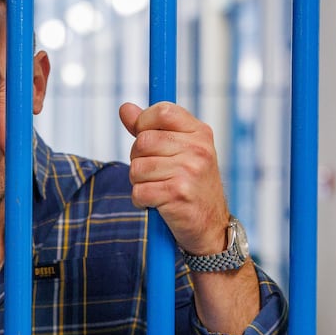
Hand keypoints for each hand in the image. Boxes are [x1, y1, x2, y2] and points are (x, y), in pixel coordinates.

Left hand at [118, 101, 229, 254]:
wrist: (210, 226)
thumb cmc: (190, 185)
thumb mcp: (178, 151)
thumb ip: (150, 129)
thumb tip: (124, 108)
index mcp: (200, 133)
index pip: (162, 112)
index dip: (144, 123)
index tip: (144, 136)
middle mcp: (198, 150)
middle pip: (143, 142)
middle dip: (138, 159)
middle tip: (154, 173)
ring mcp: (190, 172)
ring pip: (137, 168)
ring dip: (139, 182)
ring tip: (158, 189)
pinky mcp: (178, 194)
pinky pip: (138, 191)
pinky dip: (140, 201)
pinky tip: (155, 203)